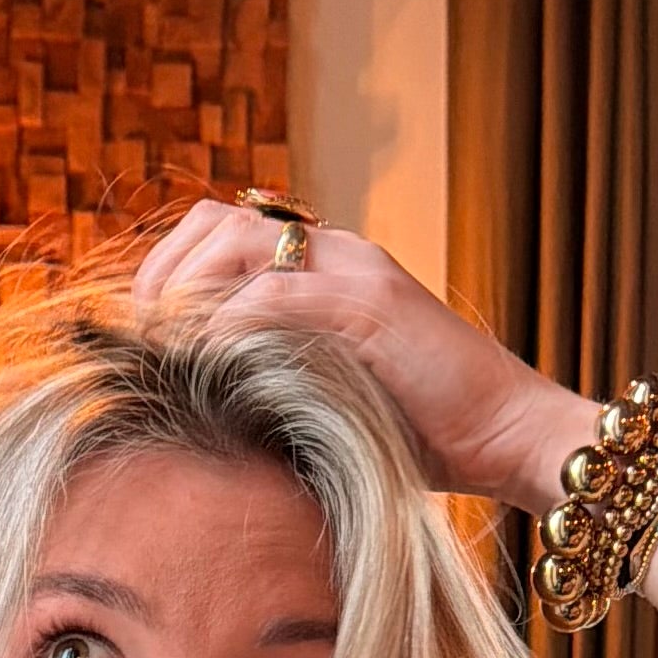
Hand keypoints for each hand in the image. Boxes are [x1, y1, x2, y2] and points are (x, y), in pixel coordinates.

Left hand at [131, 201, 589, 508]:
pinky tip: (210, 368)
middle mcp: (340, 252)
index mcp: (331, 266)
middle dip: (164, 274)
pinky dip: (227, 327)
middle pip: (217, 221)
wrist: (514, 435)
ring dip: (187, 294)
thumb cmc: (429, 435)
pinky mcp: (371, 304)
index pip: (225, 231)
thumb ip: (280, 378)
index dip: (172, 270)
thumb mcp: (335, 395)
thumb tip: (201, 405)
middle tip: (144, 336)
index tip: (146, 329)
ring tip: (169, 349)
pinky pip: (272, 295)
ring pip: (237, 244)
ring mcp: (357, 270)